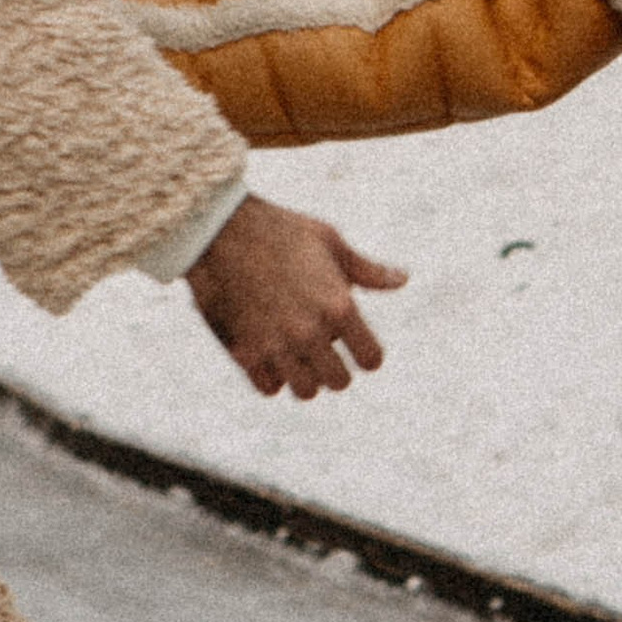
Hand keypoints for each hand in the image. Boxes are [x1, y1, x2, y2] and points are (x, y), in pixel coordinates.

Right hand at [185, 193, 406, 400]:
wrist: (218, 230)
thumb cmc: (279, 229)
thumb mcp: (329, 242)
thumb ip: (367, 270)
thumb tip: (403, 280)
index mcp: (339, 306)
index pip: (371, 359)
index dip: (367, 354)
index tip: (357, 347)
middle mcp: (310, 333)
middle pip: (339, 382)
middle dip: (335, 367)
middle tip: (324, 350)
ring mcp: (276, 346)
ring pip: (305, 391)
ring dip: (305, 377)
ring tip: (297, 355)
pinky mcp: (244, 353)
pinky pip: (269, 388)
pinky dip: (273, 377)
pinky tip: (270, 354)